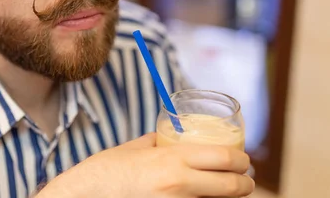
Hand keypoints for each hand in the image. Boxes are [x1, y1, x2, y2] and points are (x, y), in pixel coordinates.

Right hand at [37, 133, 254, 196]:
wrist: (83, 196)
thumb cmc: (105, 171)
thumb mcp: (135, 148)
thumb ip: (159, 142)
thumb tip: (174, 137)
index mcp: (172, 159)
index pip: (225, 158)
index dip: (242, 160)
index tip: (244, 160)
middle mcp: (179, 184)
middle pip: (232, 187)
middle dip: (245, 184)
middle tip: (245, 180)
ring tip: (228, 192)